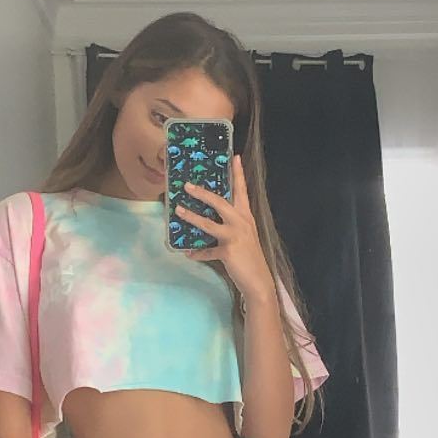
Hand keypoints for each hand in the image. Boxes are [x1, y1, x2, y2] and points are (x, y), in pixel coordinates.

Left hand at [176, 153, 271, 297]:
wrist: (258, 280)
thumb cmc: (250, 256)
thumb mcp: (244, 235)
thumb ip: (232, 224)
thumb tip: (211, 217)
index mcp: (246, 216)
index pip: (242, 191)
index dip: (238, 174)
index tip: (234, 157)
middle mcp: (241, 222)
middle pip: (220, 202)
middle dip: (203, 193)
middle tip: (188, 185)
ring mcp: (235, 236)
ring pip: (208, 223)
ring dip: (192, 217)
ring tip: (178, 210)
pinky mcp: (228, 251)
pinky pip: (208, 251)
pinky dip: (198, 253)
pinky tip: (189, 253)